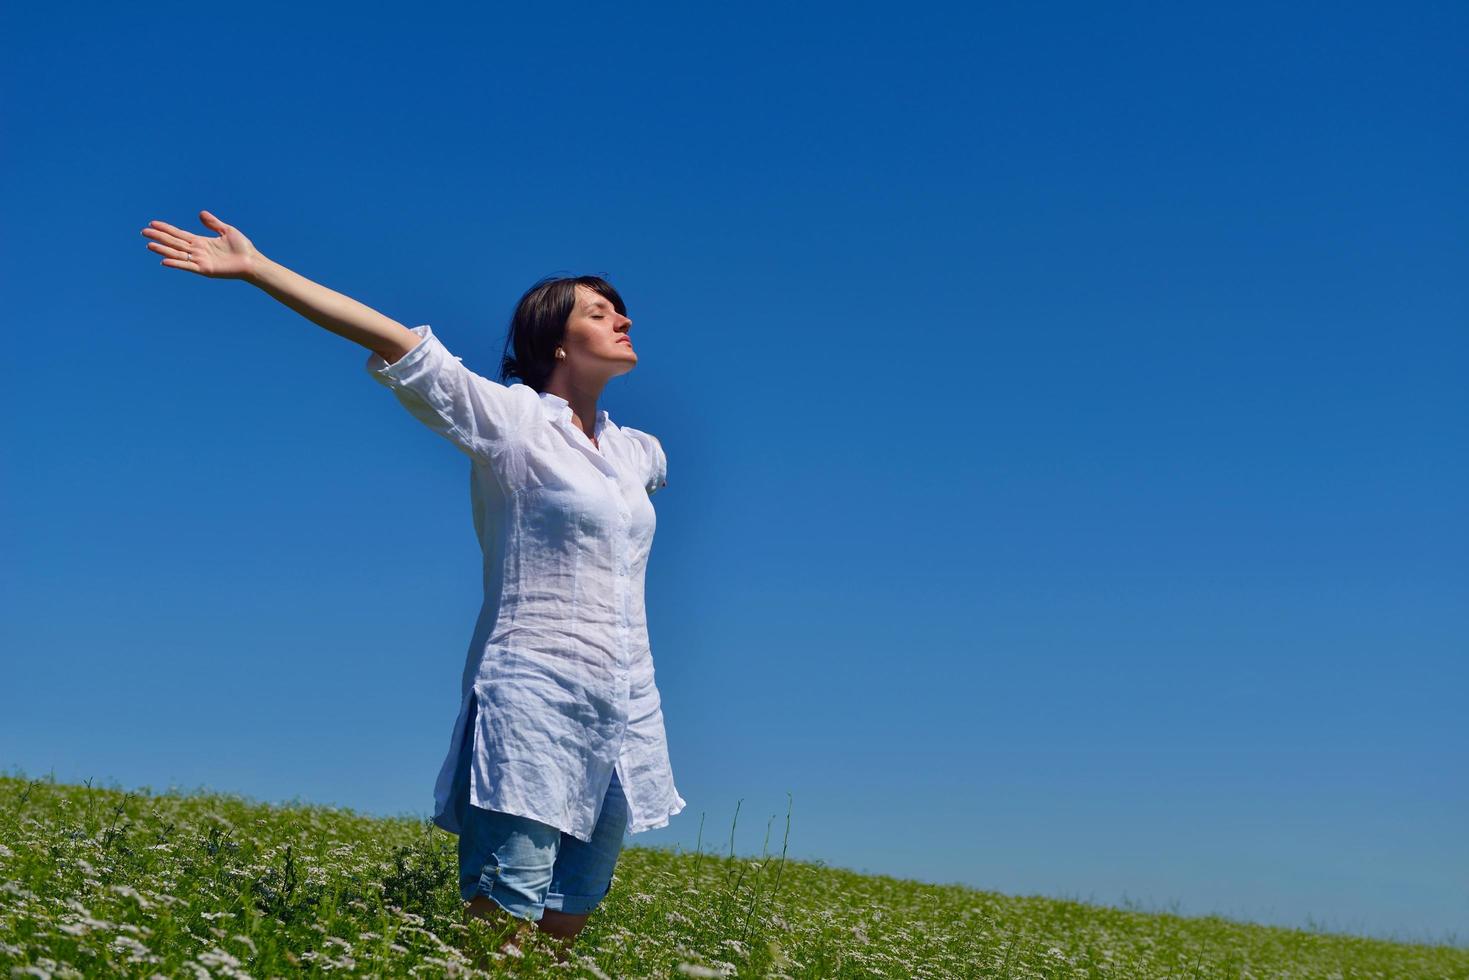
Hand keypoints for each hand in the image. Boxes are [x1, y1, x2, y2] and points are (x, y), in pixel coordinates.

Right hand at [140, 210, 261, 279]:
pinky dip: (176, 263)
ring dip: (163, 250)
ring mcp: (200, 260)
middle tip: (143, 231)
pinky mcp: (205, 269)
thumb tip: (200, 213)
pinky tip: (164, 261)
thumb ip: (213, 223)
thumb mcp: (226, 230)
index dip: (166, 229)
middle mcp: (198, 251)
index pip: (179, 234)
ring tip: (149, 244)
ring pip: (177, 254)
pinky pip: (187, 266)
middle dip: (159, 236)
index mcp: (201, 242)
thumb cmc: (242, 247)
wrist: (252, 261)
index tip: (152, 223)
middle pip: (174, 242)